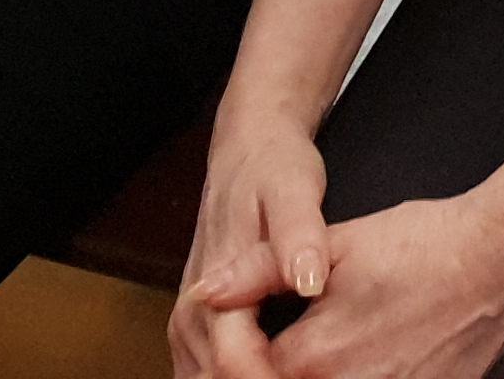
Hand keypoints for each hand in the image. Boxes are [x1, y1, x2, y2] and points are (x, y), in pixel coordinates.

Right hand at [171, 107, 330, 375]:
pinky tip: (273, 372)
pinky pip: (206, 374)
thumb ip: (299, 237)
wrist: (247, 148)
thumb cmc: (273, 167)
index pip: (231, 366)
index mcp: (213, 286)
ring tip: (300, 373)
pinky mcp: (197, 325)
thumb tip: (309, 281)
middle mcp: (192, 313)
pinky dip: (235, 378)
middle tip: (313, 375)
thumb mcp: (295, 190)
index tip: (313, 377)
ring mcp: (189, 322)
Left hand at [205, 166, 503, 378]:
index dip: (237, 342)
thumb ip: (261, 269)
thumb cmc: (423, 245)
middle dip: (266, 366)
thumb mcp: (337, 243)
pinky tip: (354, 358)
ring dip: (302, 373)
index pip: (243, 369)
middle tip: (280, 332)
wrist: (500, 260)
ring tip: (317, 345)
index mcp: (311, 359)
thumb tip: (207, 290)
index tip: (249, 318)